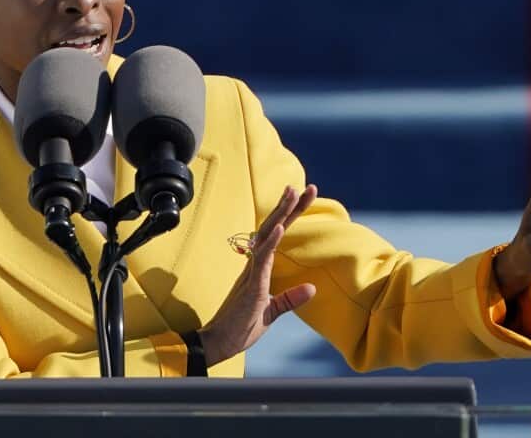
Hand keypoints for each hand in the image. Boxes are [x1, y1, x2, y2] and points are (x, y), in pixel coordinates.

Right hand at [197, 185, 318, 366]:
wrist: (218, 344)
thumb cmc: (240, 328)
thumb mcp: (271, 312)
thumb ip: (289, 299)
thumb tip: (312, 288)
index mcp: (259, 269)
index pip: (277, 235)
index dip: (291, 216)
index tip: (304, 196)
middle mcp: (254, 265)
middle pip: (273, 228)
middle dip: (290, 207)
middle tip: (307, 187)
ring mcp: (251, 273)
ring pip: (267, 236)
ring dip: (282, 215)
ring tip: (293, 194)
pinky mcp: (251, 286)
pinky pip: (261, 260)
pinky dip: (270, 242)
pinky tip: (280, 227)